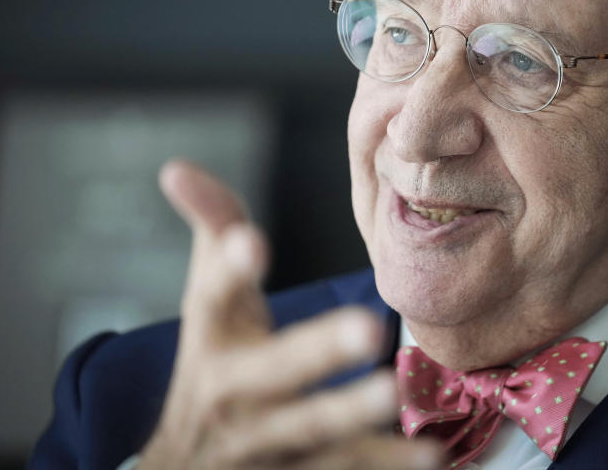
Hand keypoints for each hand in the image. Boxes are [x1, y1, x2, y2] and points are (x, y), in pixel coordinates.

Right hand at [137, 159, 441, 468]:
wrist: (187, 468)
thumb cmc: (214, 362)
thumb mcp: (209, 301)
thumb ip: (213, 231)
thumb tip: (177, 167)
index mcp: (213, 337)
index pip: (213, 297)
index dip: (229, 269)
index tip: (251, 241)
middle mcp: (235, 392)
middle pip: (273, 369)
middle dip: (316, 349)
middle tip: (364, 326)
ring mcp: (267, 441)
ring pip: (311, 428)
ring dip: (352, 412)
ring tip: (393, 392)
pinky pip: (344, 468)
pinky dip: (386, 465)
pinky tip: (431, 456)